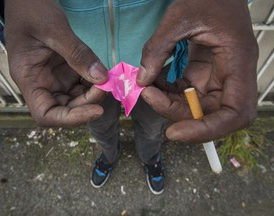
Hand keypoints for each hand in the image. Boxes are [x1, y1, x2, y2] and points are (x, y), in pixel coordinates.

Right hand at [4, 0, 107, 126]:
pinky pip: (82, 84)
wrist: (27, 0)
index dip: (71, 119)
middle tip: (107, 86)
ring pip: (77, 98)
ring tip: (108, 80)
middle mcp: (42, 84)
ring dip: (94, 93)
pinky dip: (94, 83)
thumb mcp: (54, 29)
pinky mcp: (65, 71)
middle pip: (66, 108)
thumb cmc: (31, 10)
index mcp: (29, 79)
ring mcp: (54, 79)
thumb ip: (78, 54)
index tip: (96, 110)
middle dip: (88, 102)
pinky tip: (104, 74)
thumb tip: (101, 77)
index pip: (46, 114)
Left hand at [138, 0, 258, 142]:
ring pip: (194, 105)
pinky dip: (167, 92)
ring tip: (145, 87)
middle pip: (210, 113)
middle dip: (177, 113)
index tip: (175, 132)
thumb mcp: (180, 17)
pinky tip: (151, 80)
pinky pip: (185, 92)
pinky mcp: (203, 73)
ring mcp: (216, 76)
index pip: (235, 113)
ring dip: (168, 103)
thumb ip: (158, 49)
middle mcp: (231, 75)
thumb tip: (142, 80)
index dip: (208, 130)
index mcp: (238, 62)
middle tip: (149, 97)